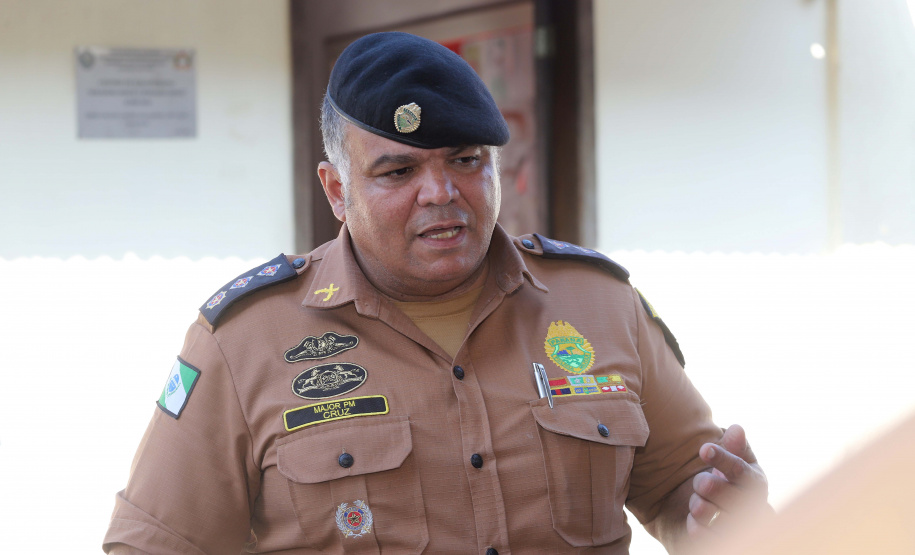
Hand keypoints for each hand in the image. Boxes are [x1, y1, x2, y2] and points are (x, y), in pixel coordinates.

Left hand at [686, 424, 772, 539]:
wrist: (723, 520)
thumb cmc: (729, 484)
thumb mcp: (734, 463)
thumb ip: (735, 447)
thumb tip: (736, 428)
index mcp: (756, 485)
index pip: (741, 470)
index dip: (722, 458)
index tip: (704, 449)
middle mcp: (753, 510)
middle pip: (722, 492)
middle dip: (705, 482)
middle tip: (701, 482)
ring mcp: (739, 532)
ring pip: (706, 512)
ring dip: (697, 504)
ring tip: (698, 503)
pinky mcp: (722, 546)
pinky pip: (699, 534)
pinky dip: (694, 524)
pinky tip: (697, 520)